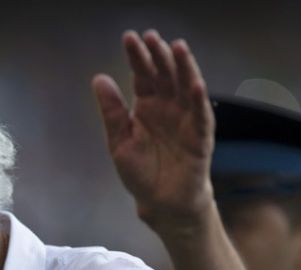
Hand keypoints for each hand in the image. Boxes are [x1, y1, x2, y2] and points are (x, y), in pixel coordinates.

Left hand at [92, 30, 215, 234]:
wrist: (160, 202)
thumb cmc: (141, 172)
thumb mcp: (119, 141)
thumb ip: (112, 112)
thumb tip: (99, 78)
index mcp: (147, 106)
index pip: (142, 75)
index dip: (137, 57)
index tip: (130, 37)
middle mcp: (168, 108)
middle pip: (165, 75)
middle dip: (159, 56)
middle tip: (151, 37)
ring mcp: (186, 120)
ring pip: (186, 88)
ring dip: (184, 68)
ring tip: (177, 48)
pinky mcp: (200, 138)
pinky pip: (201, 117)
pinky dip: (198, 100)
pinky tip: (195, 85)